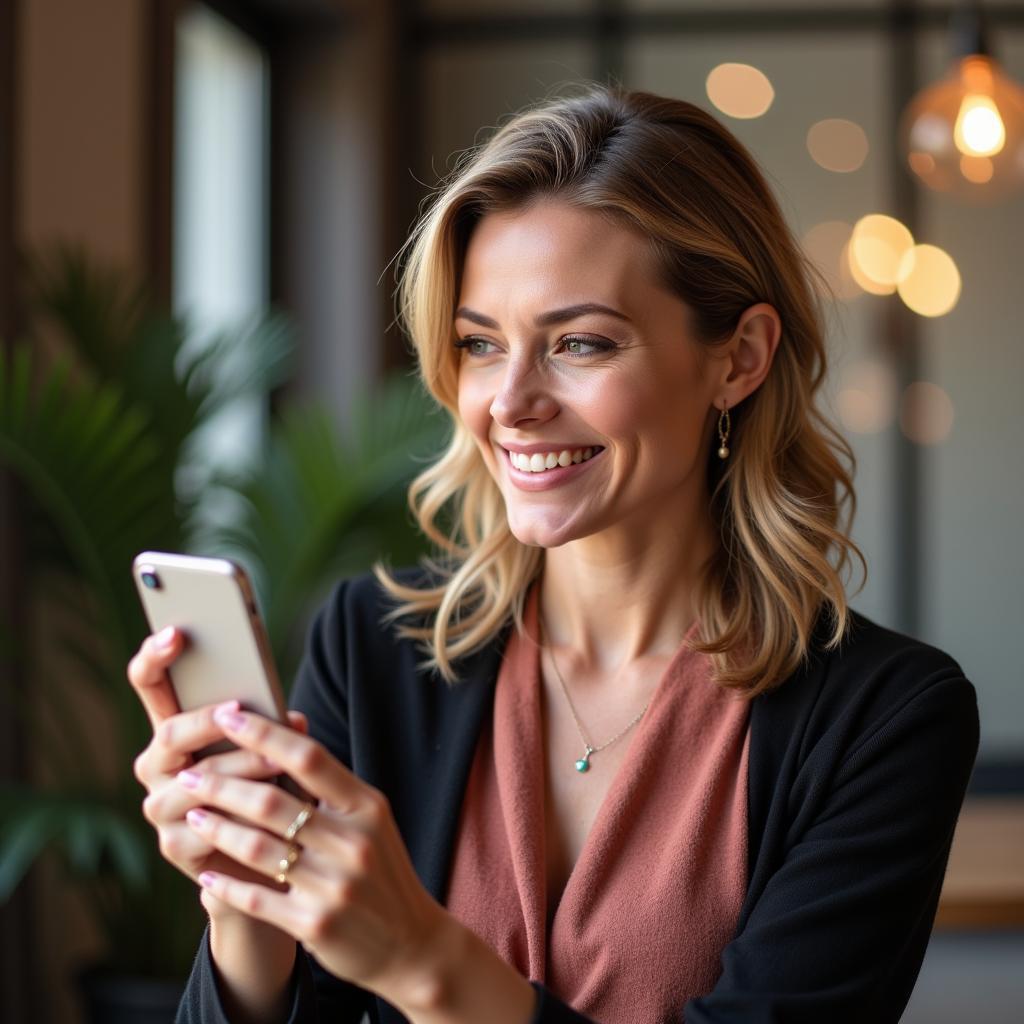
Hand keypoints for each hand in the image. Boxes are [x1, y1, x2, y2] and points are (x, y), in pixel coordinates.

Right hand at [127, 627, 309, 921]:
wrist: (267, 855)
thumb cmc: (270, 785)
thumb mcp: (269, 748)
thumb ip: (268, 728)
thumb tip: (292, 719)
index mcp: (174, 728)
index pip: (148, 684)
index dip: (155, 657)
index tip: (177, 632)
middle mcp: (157, 764)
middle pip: (170, 732)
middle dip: (210, 720)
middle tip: (240, 709)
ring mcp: (160, 805)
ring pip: (197, 779)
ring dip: (241, 768)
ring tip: (280, 764)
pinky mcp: (175, 846)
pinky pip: (206, 826)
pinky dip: (241, 817)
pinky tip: (269, 815)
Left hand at [178, 706, 450, 1005]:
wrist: (411, 942)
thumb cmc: (381, 870)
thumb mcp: (370, 820)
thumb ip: (332, 786)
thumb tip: (286, 735)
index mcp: (366, 807)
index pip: (309, 758)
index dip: (265, 734)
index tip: (229, 716)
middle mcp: (352, 842)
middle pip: (272, 801)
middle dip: (222, 785)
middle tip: (189, 774)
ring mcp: (334, 885)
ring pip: (257, 847)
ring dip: (216, 829)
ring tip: (193, 814)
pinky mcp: (315, 924)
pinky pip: (257, 898)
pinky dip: (226, 884)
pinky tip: (206, 874)